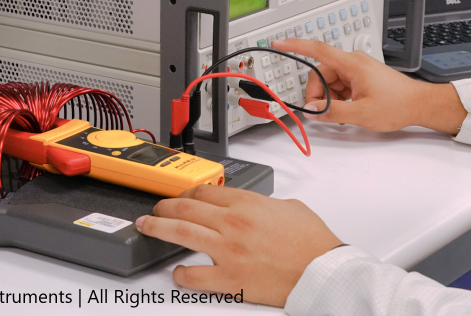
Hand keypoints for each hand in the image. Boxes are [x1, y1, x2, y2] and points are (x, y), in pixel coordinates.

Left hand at [136, 185, 341, 306]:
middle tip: (155, 208)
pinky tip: (178, 271)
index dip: (188, 192)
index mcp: (248, 203)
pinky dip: (180, 273)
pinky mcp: (229, 279)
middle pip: (185, 207)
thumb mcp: (290, 207)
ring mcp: (227, 251)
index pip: (206, 190)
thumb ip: (265, 203)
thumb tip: (254, 207)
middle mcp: (233, 223)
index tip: (182, 195)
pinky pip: (194, 276)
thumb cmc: (312, 242)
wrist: (322, 270)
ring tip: (147, 226)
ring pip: (180, 232)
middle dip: (165, 205)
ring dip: (158, 227)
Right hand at [272, 38, 466, 133]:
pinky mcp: (361, 77)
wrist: (419, 104)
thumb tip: (312, 109)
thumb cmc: (398, 104)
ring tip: (344, 113)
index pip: (318, 50)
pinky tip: (348, 110)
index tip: (279, 43)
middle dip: (318, 94)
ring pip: (330, 82)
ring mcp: (357, 70)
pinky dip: (339, 99)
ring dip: (330, 99)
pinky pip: (340, 86)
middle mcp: (353, 63)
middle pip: (321, 74)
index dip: (296, 45)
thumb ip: (332, 111)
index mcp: (352, 64)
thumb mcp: (361, 113)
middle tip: (324, 113)